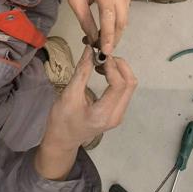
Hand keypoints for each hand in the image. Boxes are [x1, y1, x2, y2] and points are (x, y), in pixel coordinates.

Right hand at [35, 47, 137, 179]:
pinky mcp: (118, 112)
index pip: (119, 85)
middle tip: (103, 57)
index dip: (113, 67)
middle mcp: (116, 116)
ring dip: (120, 70)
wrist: (62, 141)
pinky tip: (104, 72)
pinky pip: (125, 90)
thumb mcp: (68, 95)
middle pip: (130, 84)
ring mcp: (119, 115)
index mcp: (103, 114)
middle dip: (120, 66)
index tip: (101, 56)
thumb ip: (82, 72)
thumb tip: (90, 50)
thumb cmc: (61, 120)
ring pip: (130, 86)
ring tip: (102, 63)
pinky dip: (118, 77)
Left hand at [68, 0, 134, 54]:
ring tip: (104, 38)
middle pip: (121, 21)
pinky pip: (126, 10)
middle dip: (114, 38)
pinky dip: (118, 19)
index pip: (109, 17)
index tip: (105, 51)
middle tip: (103, 49)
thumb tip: (93, 38)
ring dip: (116, 31)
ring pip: (125, 18)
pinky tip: (109, 22)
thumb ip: (84, 19)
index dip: (108, 36)